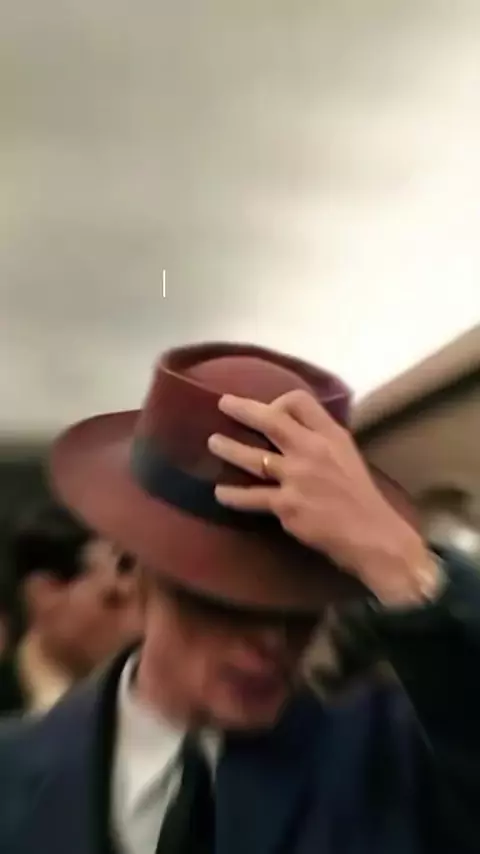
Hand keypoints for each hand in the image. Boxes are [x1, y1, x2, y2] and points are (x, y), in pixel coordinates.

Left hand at [208, 390, 437, 604]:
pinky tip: (220, 493)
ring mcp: (297, 477)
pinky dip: (232, 495)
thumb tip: (293, 432)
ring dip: (228, 448)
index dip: (279, 401)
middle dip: (243, 409)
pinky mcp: (286, 505)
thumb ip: (321, 441)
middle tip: (223, 403)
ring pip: (253, 457)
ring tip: (212, 442)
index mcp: (331, 435)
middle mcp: (312, 450)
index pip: (300, 402)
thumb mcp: (347, 456)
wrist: (372, 535)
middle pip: (270, 420)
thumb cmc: (360, 497)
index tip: (269, 410)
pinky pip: (251, 497)